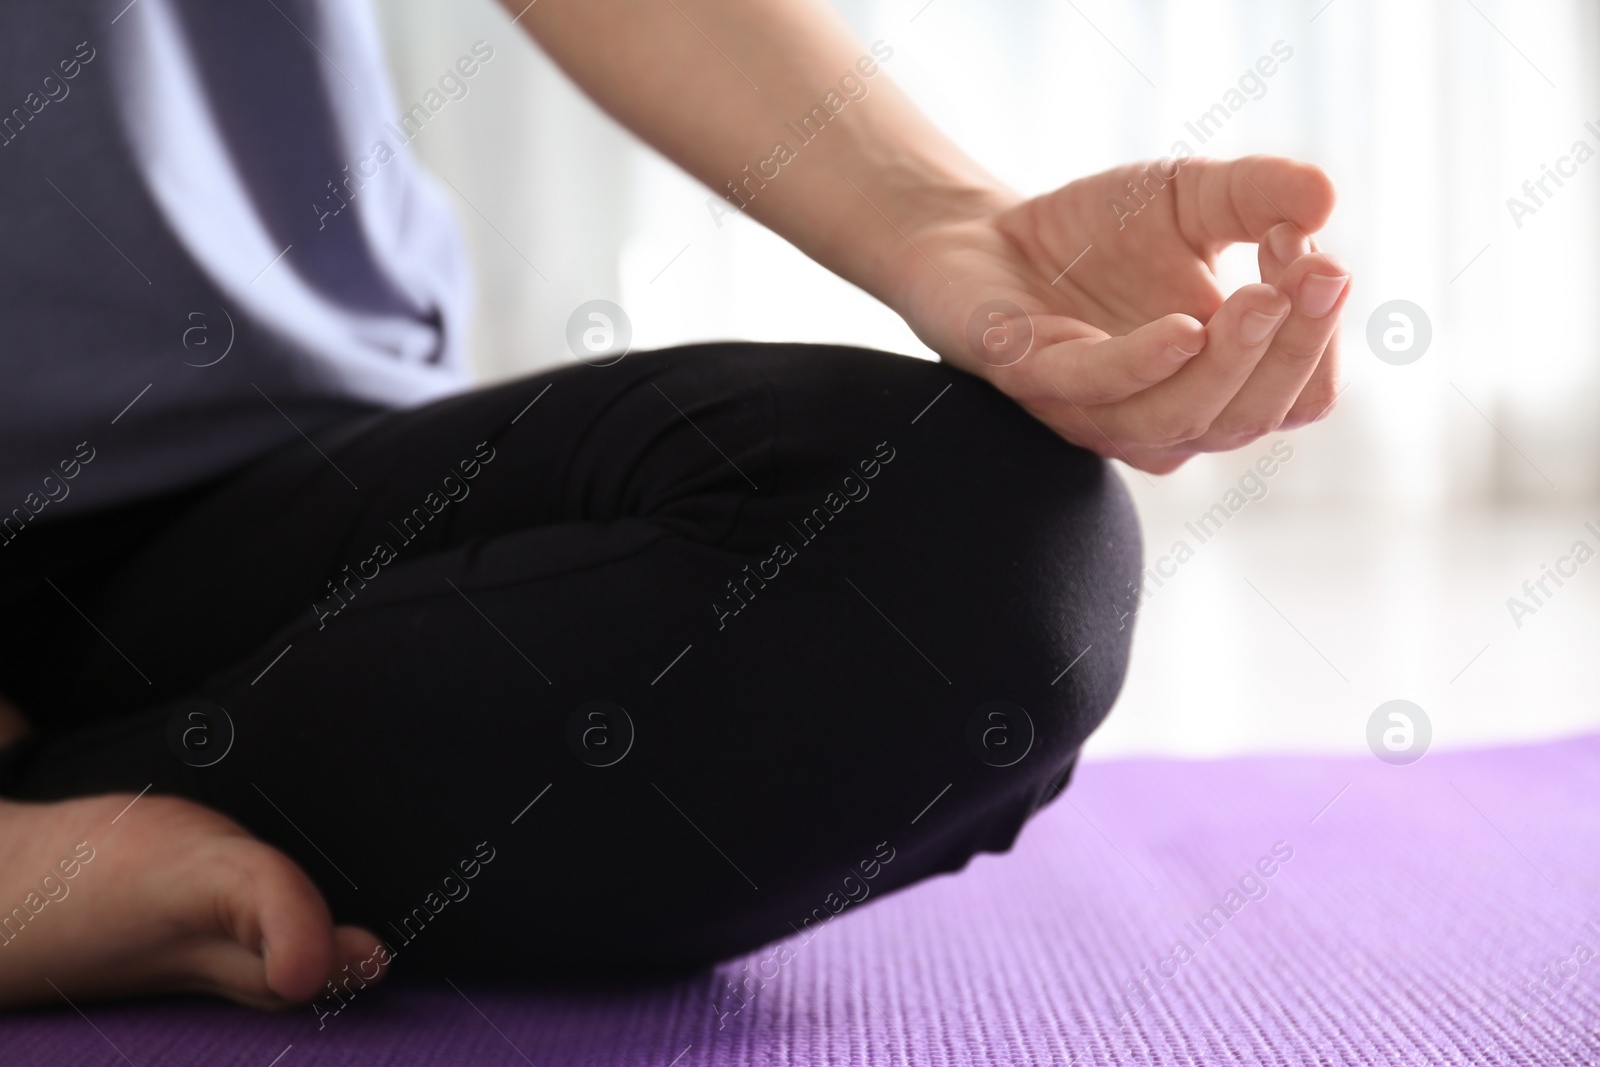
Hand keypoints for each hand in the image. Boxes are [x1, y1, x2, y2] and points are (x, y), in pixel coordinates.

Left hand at [891, 155, 1348, 473]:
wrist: (981, 234)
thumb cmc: (1096, 234)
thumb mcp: (1192, 198)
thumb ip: (1258, 196)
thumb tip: (1327, 198)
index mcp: (1216, 386)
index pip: (1299, 395)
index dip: (1318, 336)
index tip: (1318, 255)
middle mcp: (1163, 416)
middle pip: (1251, 416)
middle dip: (1292, 348)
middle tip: (1318, 272)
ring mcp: (1096, 411)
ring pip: (1183, 419)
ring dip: (1232, 363)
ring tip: (1262, 296)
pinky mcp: (1032, 381)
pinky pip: (1099, 389)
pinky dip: (1145, 364)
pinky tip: (1185, 330)